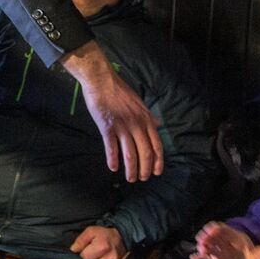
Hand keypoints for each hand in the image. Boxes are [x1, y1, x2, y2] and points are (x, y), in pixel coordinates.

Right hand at [62, 41, 162, 181]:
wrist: (101, 79)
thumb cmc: (119, 90)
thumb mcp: (139, 103)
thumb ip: (148, 116)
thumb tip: (158, 125)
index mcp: (146, 119)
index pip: (156, 145)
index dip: (157, 161)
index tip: (156, 172)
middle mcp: (137, 124)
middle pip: (145, 153)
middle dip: (145, 169)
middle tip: (141, 179)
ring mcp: (122, 126)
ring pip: (130, 154)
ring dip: (130, 169)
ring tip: (130, 178)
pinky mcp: (107, 127)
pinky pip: (111, 148)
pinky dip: (113, 160)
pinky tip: (112, 168)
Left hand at [70, 226, 125, 258]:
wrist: (122, 239)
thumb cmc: (104, 234)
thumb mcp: (91, 231)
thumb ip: (80, 240)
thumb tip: (72, 250)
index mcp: (102, 247)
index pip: (84, 257)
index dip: (82, 253)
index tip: (85, 250)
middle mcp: (109, 258)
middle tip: (91, 253)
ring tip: (96, 256)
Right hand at [190, 222, 259, 258]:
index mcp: (236, 239)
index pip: (224, 230)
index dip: (216, 229)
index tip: (211, 231)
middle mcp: (225, 244)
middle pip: (213, 237)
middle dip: (206, 237)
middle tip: (203, 241)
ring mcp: (219, 254)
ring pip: (208, 247)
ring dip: (202, 247)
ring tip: (202, 251)